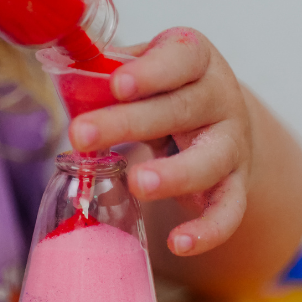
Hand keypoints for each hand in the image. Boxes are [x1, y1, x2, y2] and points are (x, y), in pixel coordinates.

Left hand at [69, 28, 251, 256]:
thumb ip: (105, 74)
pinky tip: (178, 243)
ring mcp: (233, 143)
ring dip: (174, 174)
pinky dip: (207, 230)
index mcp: (196, 58)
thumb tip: (63, 80)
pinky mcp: (237, 184)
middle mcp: (221, 97)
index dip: (150, 71)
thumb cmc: (164, 91)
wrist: (218, 120)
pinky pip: (229, 210)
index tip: (117, 85)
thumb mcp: (140, 72)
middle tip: (82, 136)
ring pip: (210, 160)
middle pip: (181, 109)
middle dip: (129, 123)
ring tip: (137, 184)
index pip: (180, 58)